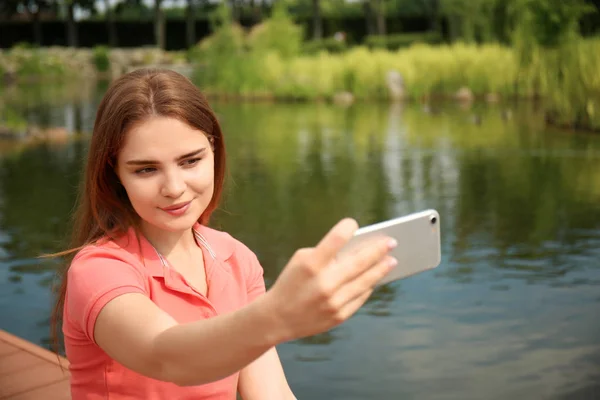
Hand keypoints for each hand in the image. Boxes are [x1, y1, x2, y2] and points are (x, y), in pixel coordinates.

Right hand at [263, 218, 396, 342]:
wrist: (277, 318)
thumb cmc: (292, 282)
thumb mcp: (301, 261)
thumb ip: (326, 253)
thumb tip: (358, 249)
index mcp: (311, 264)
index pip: (336, 239)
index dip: (347, 227)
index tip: (354, 223)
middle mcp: (324, 283)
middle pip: (359, 262)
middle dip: (378, 250)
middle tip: (392, 242)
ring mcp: (333, 302)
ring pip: (365, 282)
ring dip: (381, 269)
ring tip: (392, 260)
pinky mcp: (339, 316)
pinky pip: (360, 297)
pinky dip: (369, 286)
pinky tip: (375, 278)